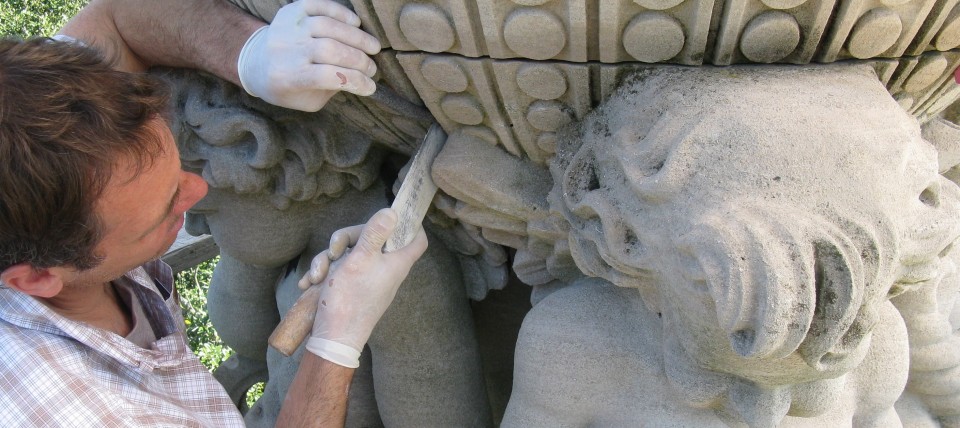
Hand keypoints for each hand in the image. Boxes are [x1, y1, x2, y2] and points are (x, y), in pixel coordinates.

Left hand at [238, 0, 380, 111]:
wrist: (255, 63)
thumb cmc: (286, 87)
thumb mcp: (307, 100)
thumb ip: (331, 89)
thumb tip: (361, 76)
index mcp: (288, 77)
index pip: (328, 77)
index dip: (355, 81)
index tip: (370, 86)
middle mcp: (286, 50)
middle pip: (331, 50)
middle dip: (359, 60)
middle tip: (372, 67)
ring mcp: (288, 27)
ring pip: (328, 26)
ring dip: (357, 37)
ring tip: (372, 47)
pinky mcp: (291, 11)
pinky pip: (319, 6)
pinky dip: (341, 13)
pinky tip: (356, 24)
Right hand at [301, 208, 427, 365]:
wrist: (332, 338)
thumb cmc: (350, 300)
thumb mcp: (359, 259)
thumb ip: (374, 234)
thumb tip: (392, 212)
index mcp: (396, 263)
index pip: (417, 240)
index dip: (413, 225)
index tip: (398, 213)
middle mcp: (384, 269)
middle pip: (372, 239)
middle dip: (346, 240)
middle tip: (334, 250)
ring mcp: (367, 279)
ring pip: (349, 254)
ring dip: (327, 260)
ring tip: (318, 275)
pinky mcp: (350, 288)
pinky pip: (339, 270)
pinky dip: (323, 274)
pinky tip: (309, 283)